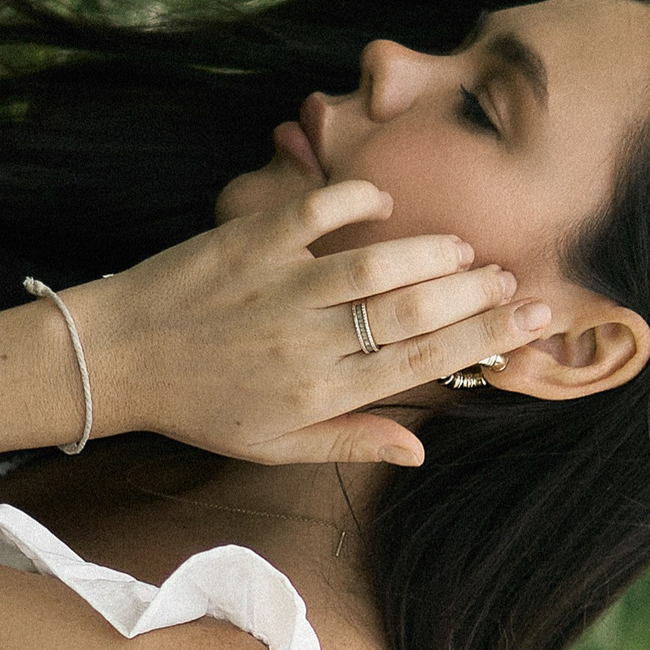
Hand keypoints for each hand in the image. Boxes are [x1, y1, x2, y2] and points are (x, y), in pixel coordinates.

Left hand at [66, 179, 552, 466]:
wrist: (119, 359)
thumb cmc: (203, 407)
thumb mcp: (276, 446)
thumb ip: (352, 441)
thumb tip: (422, 449)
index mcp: (321, 393)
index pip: (422, 363)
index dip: (484, 341)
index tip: (530, 322)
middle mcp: (308, 342)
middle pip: (413, 313)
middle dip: (476, 296)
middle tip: (515, 281)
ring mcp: (279, 288)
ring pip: (376, 264)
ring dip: (431, 252)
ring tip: (468, 251)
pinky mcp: (249, 242)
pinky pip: (315, 212)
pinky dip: (354, 200)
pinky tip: (383, 202)